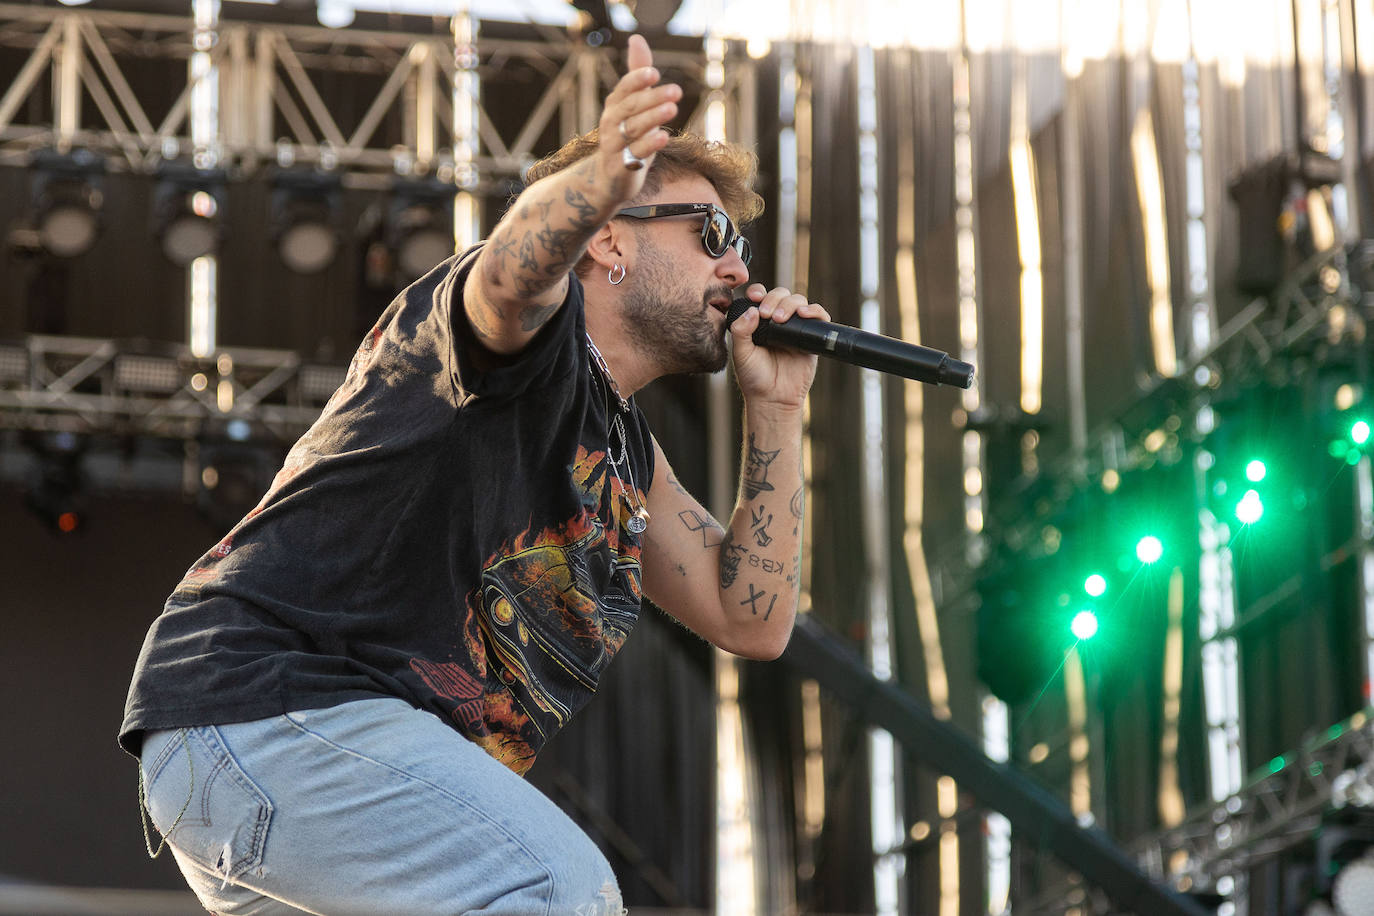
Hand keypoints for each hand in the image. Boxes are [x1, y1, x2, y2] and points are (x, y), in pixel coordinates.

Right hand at [597, 35, 681, 199]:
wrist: (608, 179)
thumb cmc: (626, 137)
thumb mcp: (632, 106)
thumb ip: (637, 75)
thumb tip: (637, 39)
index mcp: (614, 106)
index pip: (624, 89)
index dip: (637, 80)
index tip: (655, 72)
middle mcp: (611, 124)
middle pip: (631, 107)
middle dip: (653, 98)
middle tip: (676, 90)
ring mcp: (614, 146)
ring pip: (633, 129)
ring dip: (653, 118)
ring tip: (673, 109)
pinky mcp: (621, 168)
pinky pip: (634, 154)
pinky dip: (649, 145)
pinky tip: (664, 137)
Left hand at [728, 284, 830, 412]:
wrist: (773, 398)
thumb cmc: (754, 377)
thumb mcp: (741, 353)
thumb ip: (741, 331)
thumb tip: (752, 311)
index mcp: (759, 321)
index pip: (761, 296)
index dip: (758, 292)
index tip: (754, 297)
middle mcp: (778, 321)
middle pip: (781, 295)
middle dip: (774, 299)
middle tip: (767, 314)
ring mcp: (795, 328)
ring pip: (799, 301)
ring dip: (791, 304)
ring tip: (781, 318)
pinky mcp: (811, 337)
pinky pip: (819, 317)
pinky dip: (815, 311)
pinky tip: (805, 314)